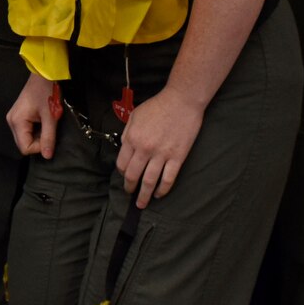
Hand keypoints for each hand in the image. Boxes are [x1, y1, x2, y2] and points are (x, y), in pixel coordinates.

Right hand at [7, 72, 58, 158]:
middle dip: (38, 141)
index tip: (49, 135)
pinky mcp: (18, 116)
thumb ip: (48, 137)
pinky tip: (42, 120)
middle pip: (23, 144)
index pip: (25, 148)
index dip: (39, 147)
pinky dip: (35, 130)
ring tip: (46, 123)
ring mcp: (13, 118)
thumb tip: (47, 156)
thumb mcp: (50, 116)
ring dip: (37, 135)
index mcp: (17, 122)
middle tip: (48, 129)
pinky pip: (25, 131)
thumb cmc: (47, 93)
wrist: (44, 75)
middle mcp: (11, 121)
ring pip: (25, 138)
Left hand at [116, 85, 206, 208]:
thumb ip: (128, 133)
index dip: (122, 173)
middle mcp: (145, 148)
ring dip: (144, 195)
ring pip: (149, 181)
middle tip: (130, 193)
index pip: (122, 164)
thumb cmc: (157, 106)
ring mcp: (162, 154)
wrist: (181, 101)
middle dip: (130, 188)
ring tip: (141, 203)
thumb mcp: (135, 116)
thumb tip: (124, 149)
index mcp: (132, 138)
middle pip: (133, 175)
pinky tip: (158, 194)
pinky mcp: (177, 157)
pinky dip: (162, 190)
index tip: (124, 177)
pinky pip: (168, 179)